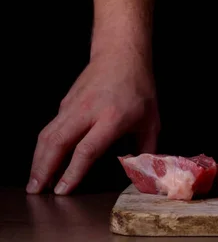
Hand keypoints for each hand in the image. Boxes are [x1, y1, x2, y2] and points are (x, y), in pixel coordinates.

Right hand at [26, 50, 159, 194]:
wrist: (121, 56)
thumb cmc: (139, 88)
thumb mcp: (151, 120)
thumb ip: (146, 149)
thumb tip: (142, 172)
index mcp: (112, 117)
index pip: (86, 149)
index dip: (72, 172)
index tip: (63, 189)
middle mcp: (88, 111)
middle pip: (58, 143)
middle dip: (44, 170)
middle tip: (38, 191)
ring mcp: (73, 106)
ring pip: (47, 135)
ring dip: (38, 160)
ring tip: (36, 181)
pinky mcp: (64, 103)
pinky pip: (50, 127)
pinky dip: (44, 147)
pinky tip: (46, 161)